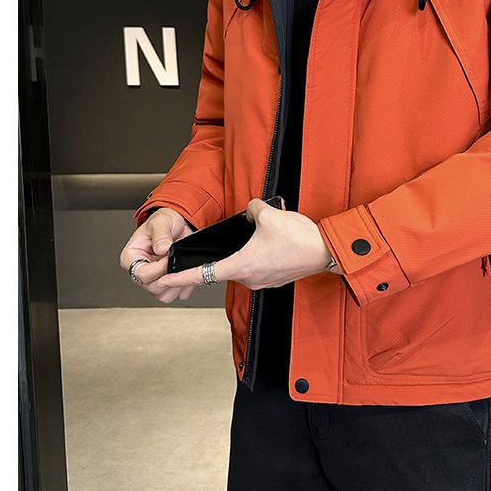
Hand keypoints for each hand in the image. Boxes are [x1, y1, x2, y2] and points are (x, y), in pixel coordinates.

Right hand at [119, 206, 196, 304]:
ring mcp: (153, 278)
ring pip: (162, 295)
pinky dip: (182, 287)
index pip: (141, 274)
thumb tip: (162, 248)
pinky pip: (173, 294)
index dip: (158, 269)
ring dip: (176, 285)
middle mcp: (140, 270)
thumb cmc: (163, 222)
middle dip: (168, 278)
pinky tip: (187, 274)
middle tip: (178, 264)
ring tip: (183, 269)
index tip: (169, 258)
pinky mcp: (165, 282)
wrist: (176, 224)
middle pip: (151, 287)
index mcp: (131, 257)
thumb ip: (160, 235)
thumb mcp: (161, 222)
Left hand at [155, 198, 335, 293]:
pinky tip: (272, 244)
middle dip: (224, 253)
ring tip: (264, 238)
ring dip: (245, 252)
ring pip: (243, 265)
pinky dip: (260, 256)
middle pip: (225, 266)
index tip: (163, 281)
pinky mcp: (275, 279)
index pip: (202, 274)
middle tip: (235, 240)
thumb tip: (250, 210)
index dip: (179, 277)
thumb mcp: (269, 214)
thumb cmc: (299, 238)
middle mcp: (250, 278)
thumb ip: (252, 209)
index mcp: (241, 265)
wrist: (327, 251)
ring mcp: (263, 281)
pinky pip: (259, 267)